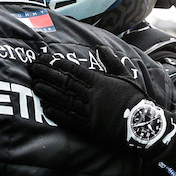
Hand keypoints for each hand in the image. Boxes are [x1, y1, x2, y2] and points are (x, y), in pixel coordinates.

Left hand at [29, 45, 169, 149]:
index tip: (44, 58)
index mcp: (100, 81)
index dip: (57, 64)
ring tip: (35, 84)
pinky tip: (46, 107)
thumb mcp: (125, 75)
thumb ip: (111, 61)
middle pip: (64, 82)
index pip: (74, 70)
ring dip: (47, 91)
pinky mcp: (89, 128)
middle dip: (46, 74)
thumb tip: (100, 47)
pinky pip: (70, 119)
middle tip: (31, 67)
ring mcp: (90, 112)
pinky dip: (57, 113)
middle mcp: (92, 95)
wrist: (144, 124)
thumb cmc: (135, 98)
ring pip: (64, 99)